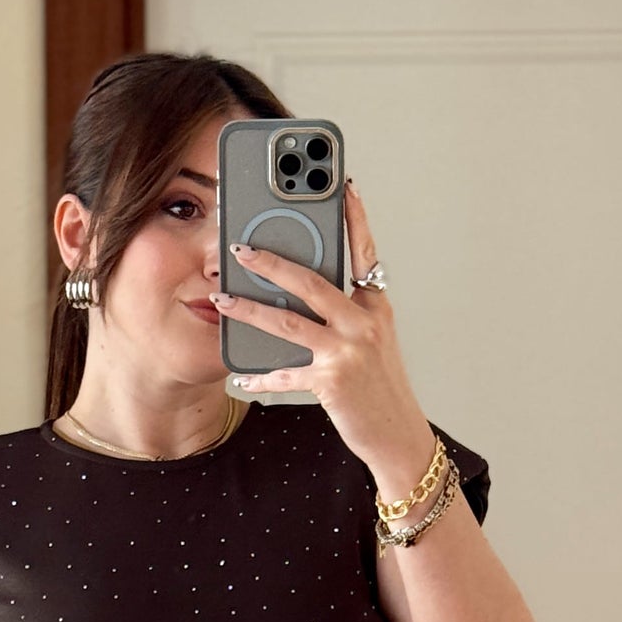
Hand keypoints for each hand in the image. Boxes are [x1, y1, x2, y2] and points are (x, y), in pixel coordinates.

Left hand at [211, 175, 435, 490]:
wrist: (398, 435)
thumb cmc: (380, 388)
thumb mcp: (373, 341)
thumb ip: (346, 312)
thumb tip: (303, 292)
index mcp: (374, 306)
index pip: (363, 252)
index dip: (353, 217)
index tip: (341, 186)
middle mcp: (363, 323)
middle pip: (311, 281)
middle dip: (272, 261)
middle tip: (241, 247)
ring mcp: (347, 351)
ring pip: (288, 321)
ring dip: (250, 308)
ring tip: (222, 297)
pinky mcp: (331, 382)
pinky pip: (286, 375)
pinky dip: (260, 376)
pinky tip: (239, 374)